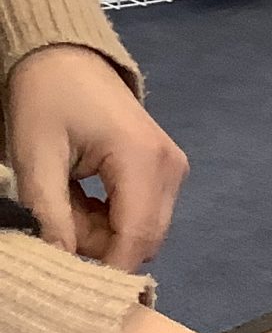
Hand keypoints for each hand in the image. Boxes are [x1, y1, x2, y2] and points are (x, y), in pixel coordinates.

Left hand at [4, 45, 188, 269]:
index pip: (136, 237)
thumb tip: (62, 259)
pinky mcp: (169, 172)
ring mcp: (175, 171)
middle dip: (100, 246)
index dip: (106, 266)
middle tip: (56, 221)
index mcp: (144, 161)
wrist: (67, 58)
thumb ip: (49, 210)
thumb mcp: (35, 154)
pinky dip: (113, 219)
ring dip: (104, 232)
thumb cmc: (47, 98)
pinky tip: (87, 196)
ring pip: (145, 232)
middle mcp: (172, 170)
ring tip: (68, 201)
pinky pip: (146, 216)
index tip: (68, 274)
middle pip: (145, 240)